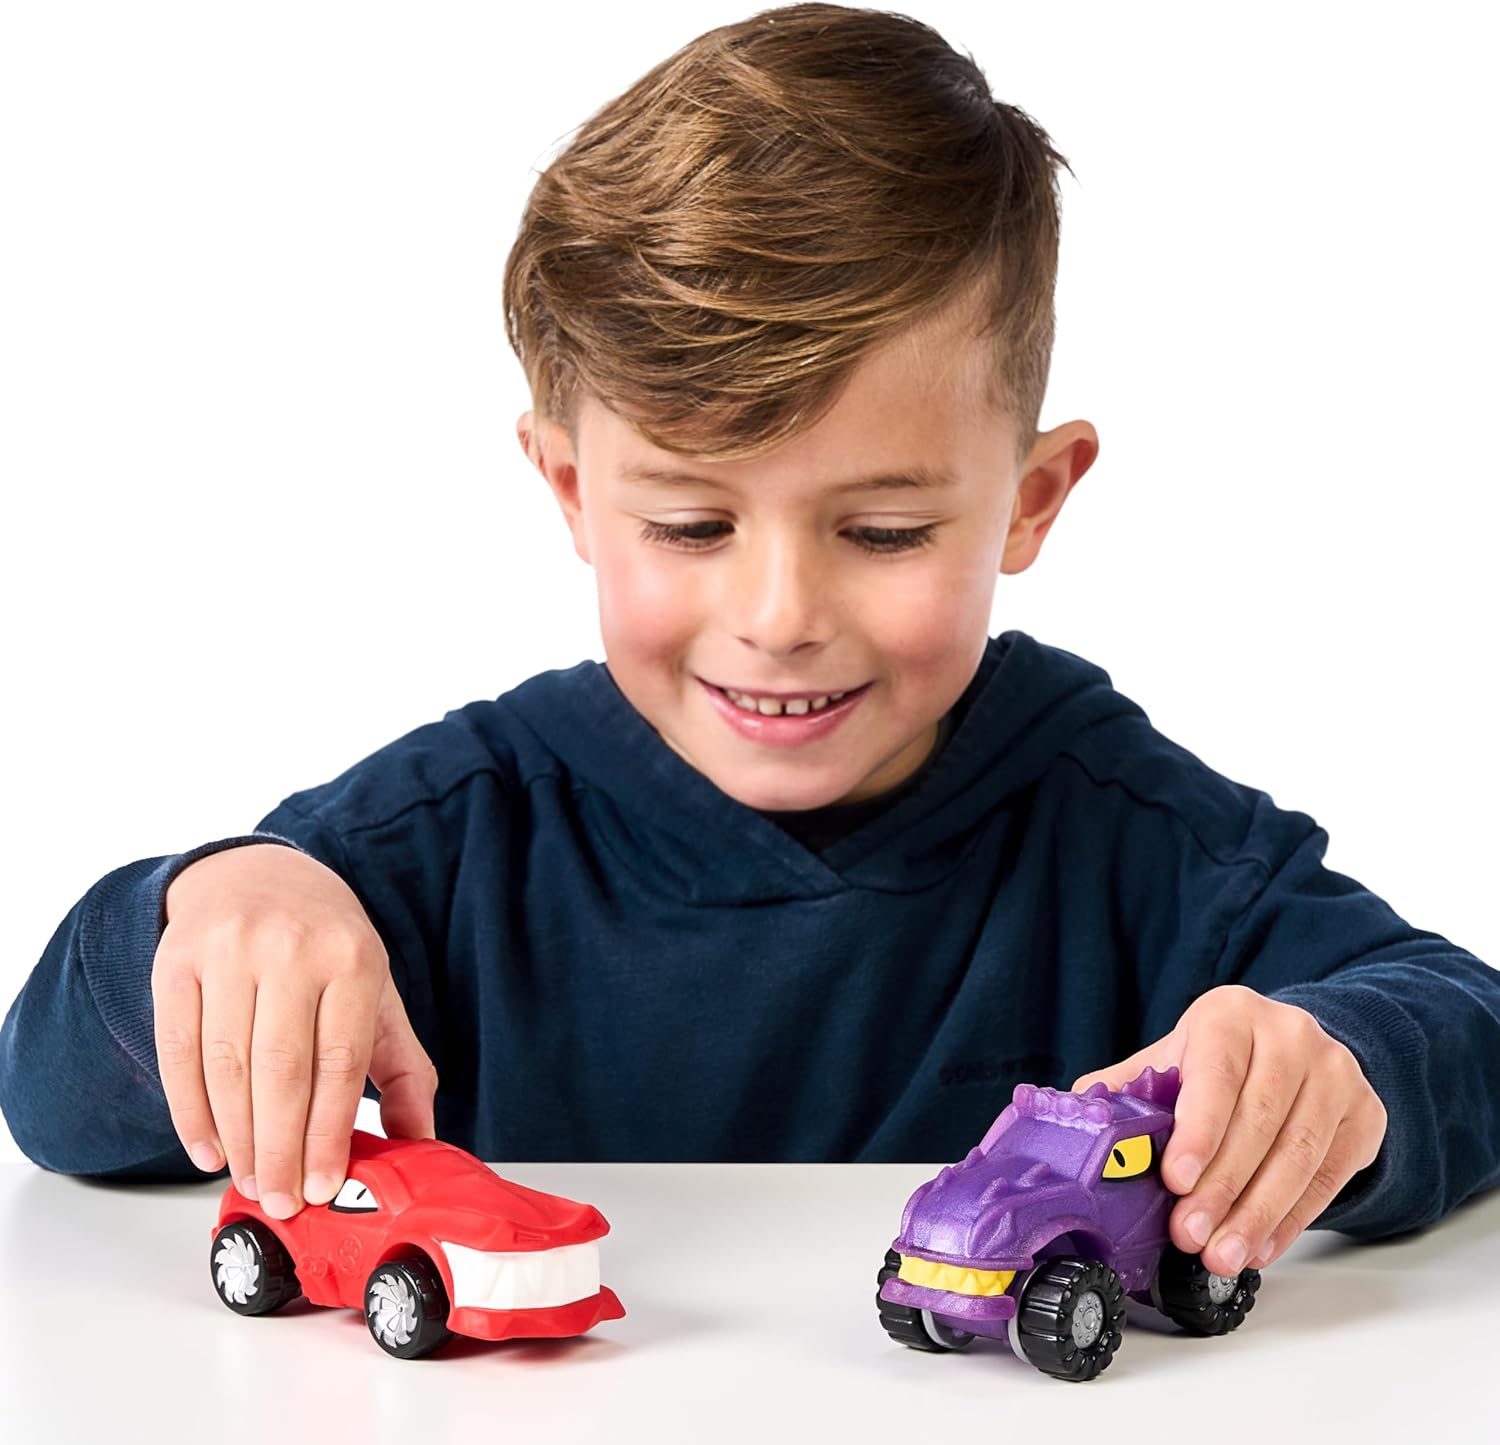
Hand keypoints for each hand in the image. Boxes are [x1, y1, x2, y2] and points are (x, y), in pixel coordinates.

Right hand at [153, 843, 437, 1217]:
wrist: (258, 875)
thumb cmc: (325, 944)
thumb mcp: (376, 992)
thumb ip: (402, 1068)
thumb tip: (420, 1142)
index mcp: (351, 958)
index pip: (340, 1062)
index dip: (328, 1132)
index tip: (321, 1184)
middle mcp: (290, 950)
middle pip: (281, 1070)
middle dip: (280, 1147)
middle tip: (281, 1200)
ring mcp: (228, 952)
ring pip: (227, 1066)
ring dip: (237, 1138)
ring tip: (251, 1181)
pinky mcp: (176, 962)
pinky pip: (177, 1051)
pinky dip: (190, 1111)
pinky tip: (208, 1149)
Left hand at [1071, 984, 1386, 1274]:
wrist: (1296, 1049)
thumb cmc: (1220, 1060)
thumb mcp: (1174, 1056)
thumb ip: (1128, 1086)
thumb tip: (1070, 1120)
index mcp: (1232, 1014)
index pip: (1217, 1073)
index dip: (1198, 1130)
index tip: (1174, 1179)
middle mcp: (1292, 1035)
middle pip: (1259, 1121)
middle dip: (1222, 1187)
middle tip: (1190, 1235)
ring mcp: (1338, 1074)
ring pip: (1299, 1155)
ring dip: (1257, 1215)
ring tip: (1222, 1254)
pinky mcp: (1366, 1115)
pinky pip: (1330, 1178)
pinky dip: (1292, 1220)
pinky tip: (1259, 1247)